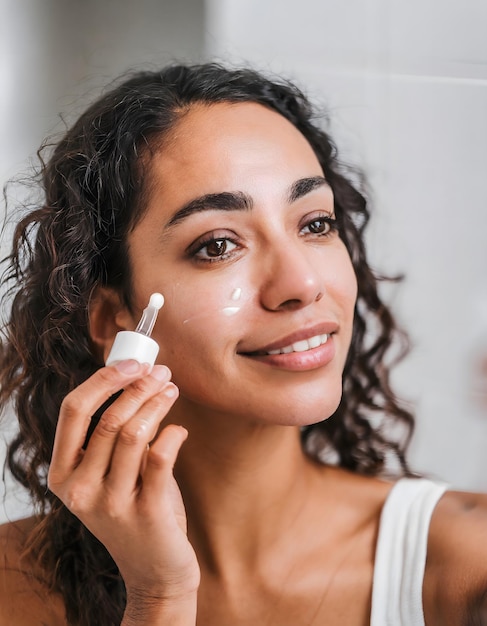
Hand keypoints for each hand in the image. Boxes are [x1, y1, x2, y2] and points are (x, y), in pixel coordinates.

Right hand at [48, 360, 199, 603]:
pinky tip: (180, 428)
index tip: (132, 362)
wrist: (154, 569)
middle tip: (162, 372)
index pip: (73, 411)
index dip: (104, 379)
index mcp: (62, 474)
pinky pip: (161, 457)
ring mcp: (112, 504)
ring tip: (172, 390)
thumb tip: (136, 376)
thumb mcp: (108, 474)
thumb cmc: (133, 509)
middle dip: (139, 387)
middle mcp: (80, 490)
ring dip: (158, 403)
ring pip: (134, 433)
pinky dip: (173, 433)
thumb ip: (112, 434)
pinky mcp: (147, 512)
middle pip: (108, 419)